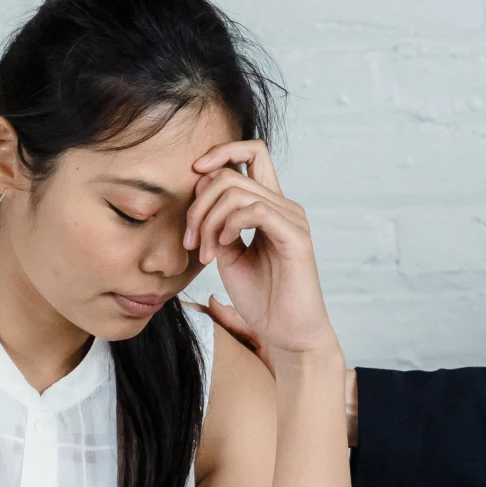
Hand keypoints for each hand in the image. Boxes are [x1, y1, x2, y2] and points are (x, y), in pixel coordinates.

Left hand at [185, 141, 337, 360]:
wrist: (288, 333)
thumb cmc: (262, 298)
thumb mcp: (228, 255)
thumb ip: (218, 223)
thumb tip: (202, 192)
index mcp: (270, 206)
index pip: (251, 153)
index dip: (219, 153)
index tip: (191, 176)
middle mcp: (284, 205)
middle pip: (231, 173)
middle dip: (199, 203)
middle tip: (190, 240)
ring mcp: (292, 219)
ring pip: (238, 190)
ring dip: (208, 220)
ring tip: (203, 252)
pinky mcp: (295, 237)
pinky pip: (255, 210)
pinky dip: (229, 225)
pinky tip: (223, 247)